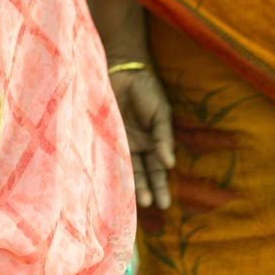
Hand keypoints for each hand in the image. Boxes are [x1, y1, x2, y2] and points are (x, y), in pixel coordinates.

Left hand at [110, 66, 174, 208]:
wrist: (122, 69)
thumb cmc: (146, 89)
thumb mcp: (161, 113)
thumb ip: (163, 137)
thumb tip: (170, 164)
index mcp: (153, 142)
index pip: (157, 170)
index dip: (160, 187)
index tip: (164, 204)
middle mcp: (136, 146)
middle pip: (141, 173)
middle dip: (144, 189)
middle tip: (146, 205)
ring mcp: (119, 141)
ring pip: (125, 168)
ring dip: (129, 184)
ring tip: (133, 200)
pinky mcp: (104, 135)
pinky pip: (108, 155)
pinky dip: (111, 168)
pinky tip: (113, 181)